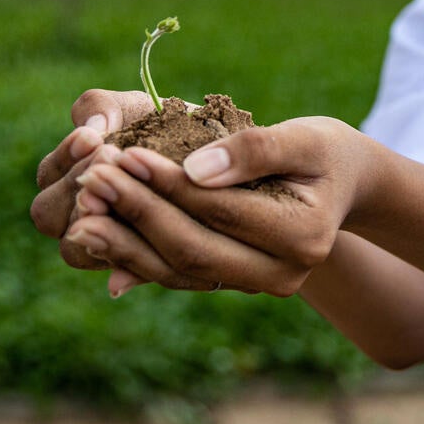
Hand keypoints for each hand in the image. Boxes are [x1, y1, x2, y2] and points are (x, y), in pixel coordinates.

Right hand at [31, 89, 157, 271]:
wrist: (219, 156)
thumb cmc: (170, 126)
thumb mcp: (135, 107)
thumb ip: (102, 108)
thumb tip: (92, 127)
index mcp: (68, 178)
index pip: (48, 177)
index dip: (65, 159)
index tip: (94, 137)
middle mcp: (80, 216)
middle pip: (48, 214)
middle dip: (77, 183)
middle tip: (110, 156)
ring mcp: (107, 245)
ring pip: (76, 248)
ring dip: (97, 217)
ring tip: (130, 188)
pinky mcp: (145, 267)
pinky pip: (127, 272)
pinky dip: (132, 260)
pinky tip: (156, 234)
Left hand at [68, 117, 383, 297]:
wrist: (341, 185)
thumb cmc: (324, 152)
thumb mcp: (304, 138)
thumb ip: (254, 150)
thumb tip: (193, 169)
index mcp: (301, 237)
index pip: (219, 211)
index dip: (169, 185)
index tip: (123, 155)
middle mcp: (280, 274)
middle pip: (193, 250)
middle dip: (137, 214)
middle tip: (91, 180)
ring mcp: (254, 284)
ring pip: (178, 272)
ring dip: (123, 242)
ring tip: (81, 210)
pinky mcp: (230, 282)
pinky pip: (175, 275)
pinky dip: (132, 257)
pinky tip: (92, 236)